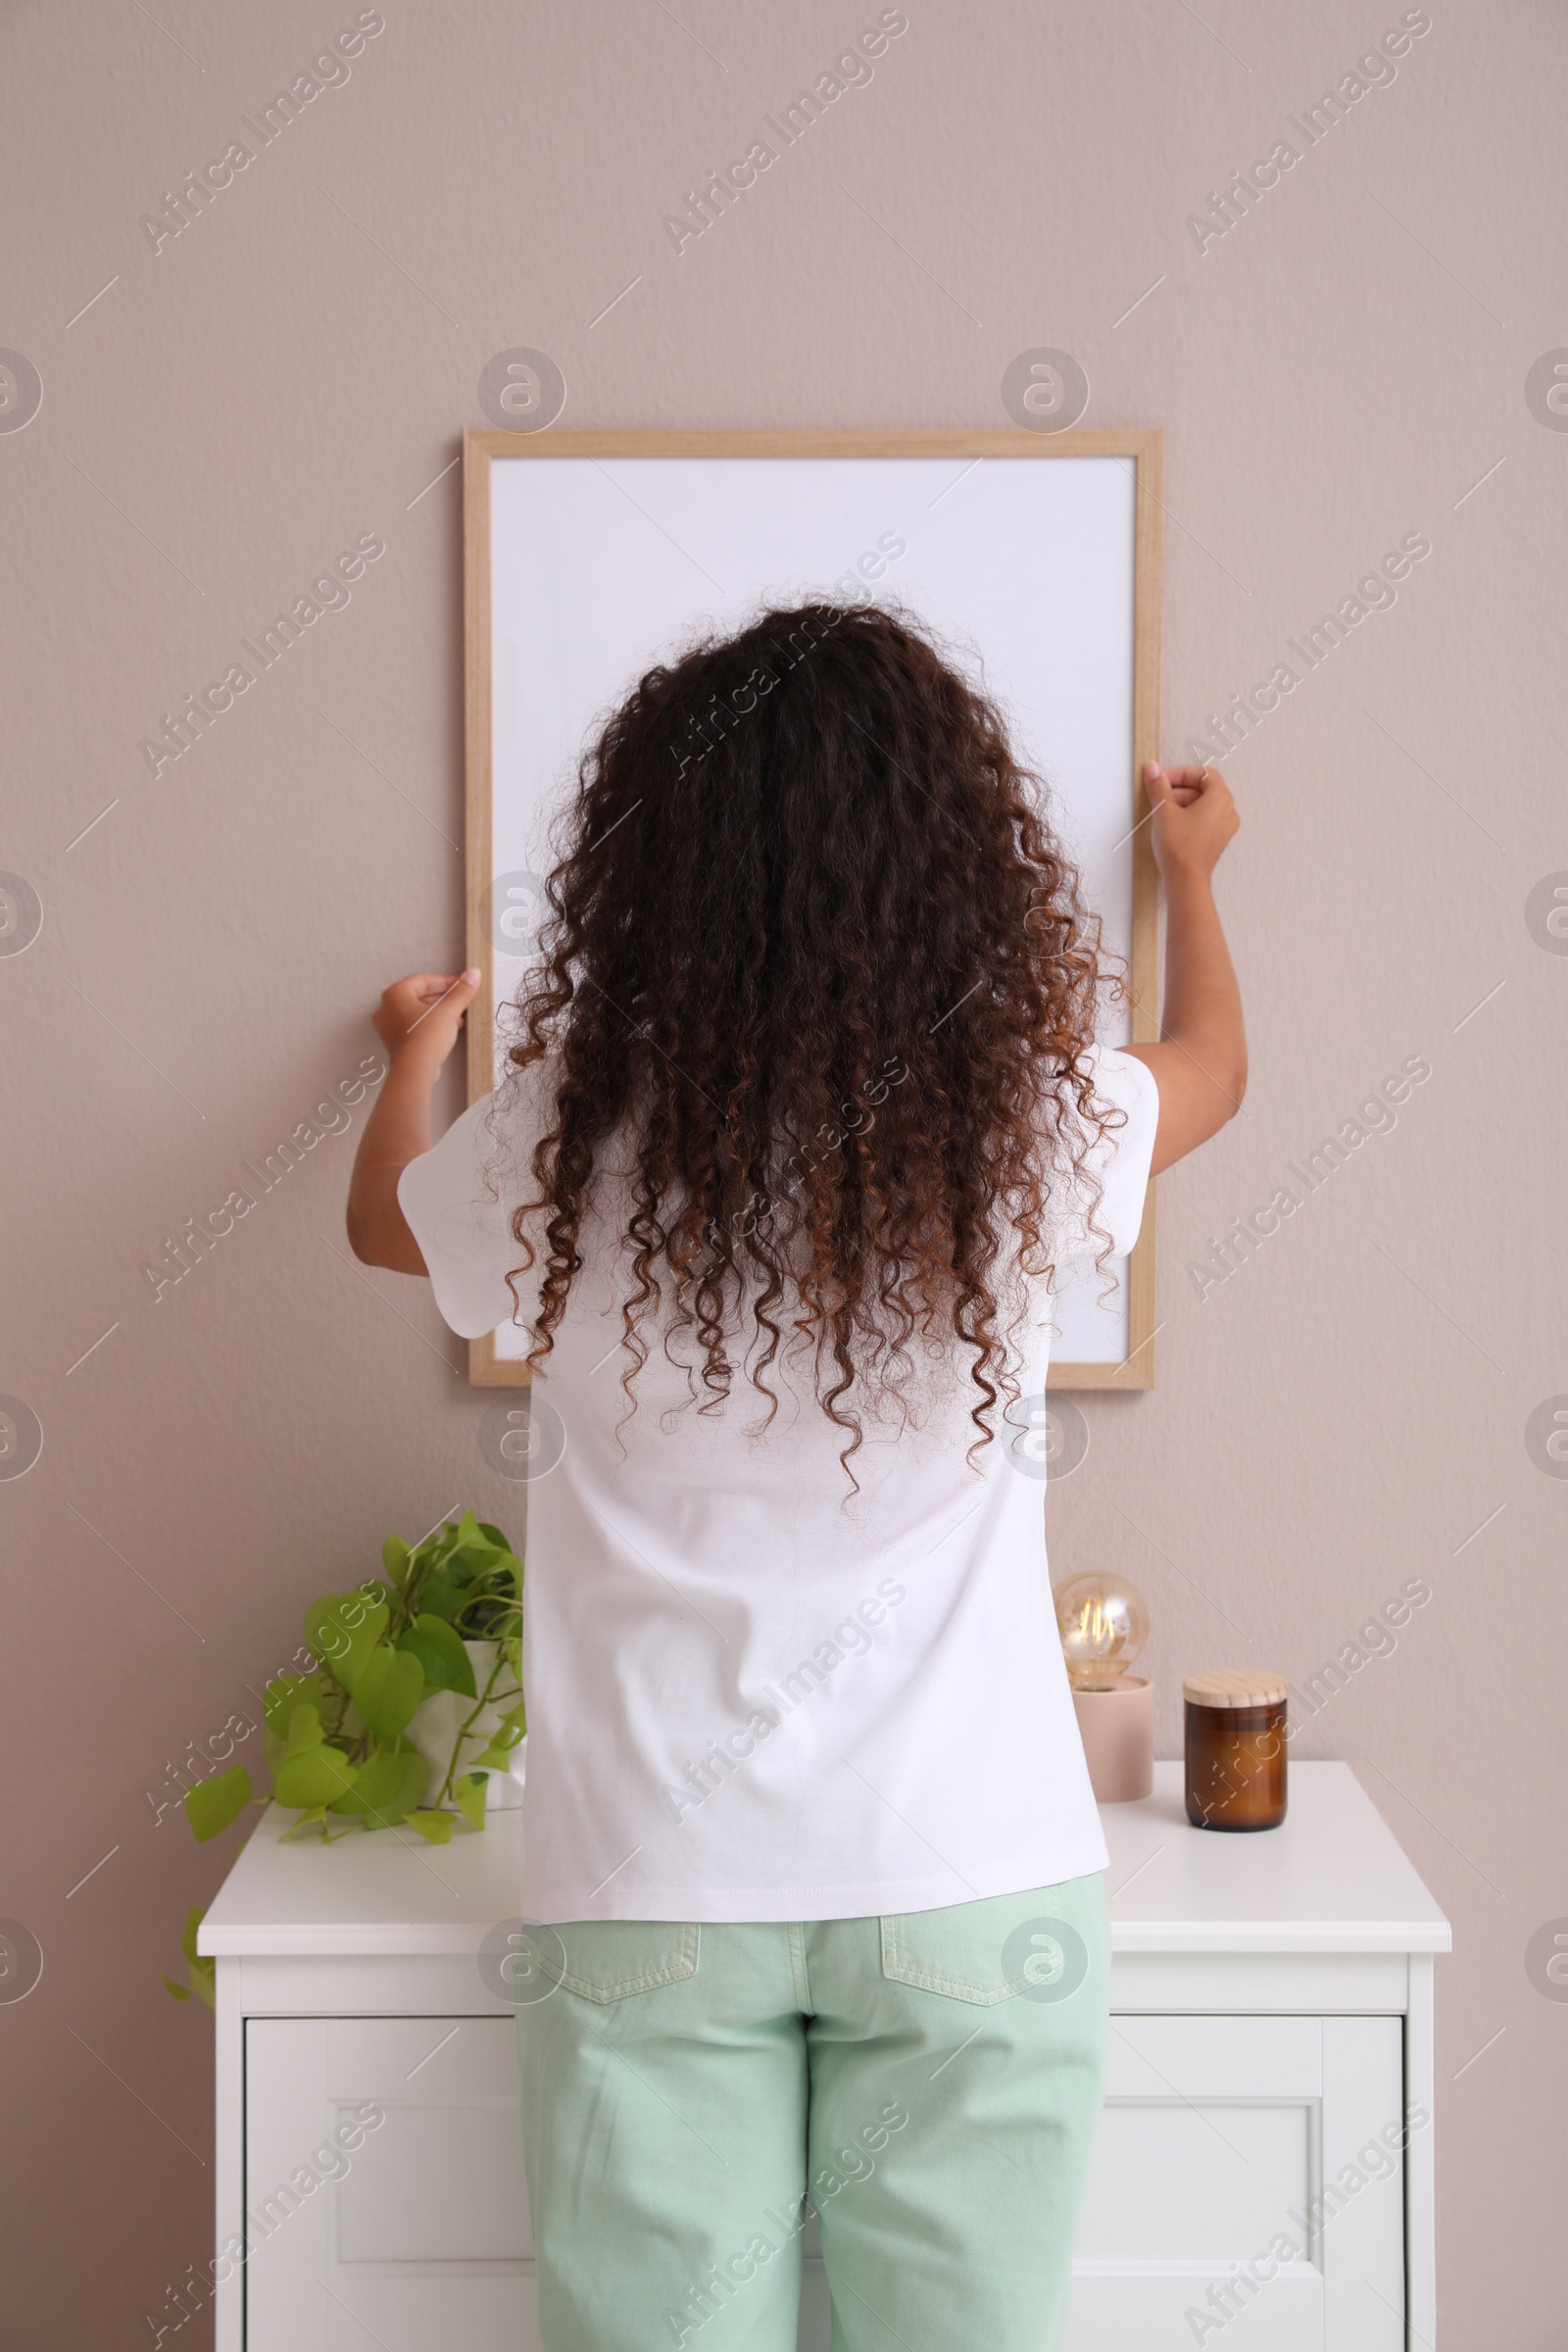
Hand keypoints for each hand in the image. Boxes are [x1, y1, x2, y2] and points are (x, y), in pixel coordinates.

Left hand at [372, 970, 479, 1069]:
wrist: (415, 1070)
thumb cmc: (425, 1037)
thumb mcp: (449, 1010)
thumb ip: (461, 991)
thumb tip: (472, 975)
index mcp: (394, 994)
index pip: (423, 980)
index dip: (445, 981)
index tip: (461, 984)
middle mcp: (387, 1009)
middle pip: (419, 996)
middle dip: (443, 998)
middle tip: (460, 1000)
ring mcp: (389, 1028)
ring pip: (417, 1012)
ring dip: (438, 1013)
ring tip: (457, 1017)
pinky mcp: (396, 1043)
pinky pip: (415, 1027)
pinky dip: (430, 1025)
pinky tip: (447, 1030)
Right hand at [1143, 763, 1238, 884]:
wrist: (1186, 879)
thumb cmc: (1181, 847)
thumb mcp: (1164, 810)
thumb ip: (1158, 786)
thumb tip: (1153, 770)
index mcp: (1221, 798)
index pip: (1204, 774)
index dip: (1182, 774)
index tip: (1164, 779)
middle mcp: (1228, 812)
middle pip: (1205, 789)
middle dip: (1180, 788)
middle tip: (1160, 793)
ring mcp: (1224, 829)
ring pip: (1204, 806)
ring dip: (1184, 803)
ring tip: (1163, 810)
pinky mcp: (1216, 842)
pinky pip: (1205, 821)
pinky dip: (1190, 817)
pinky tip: (1172, 825)